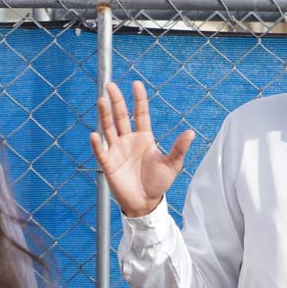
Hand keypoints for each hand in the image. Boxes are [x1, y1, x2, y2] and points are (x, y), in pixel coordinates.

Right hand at [89, 80, 194, 217]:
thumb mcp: (172, 165)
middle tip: (111, 85)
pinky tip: (95, 134)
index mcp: (144, 138)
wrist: (145, 202)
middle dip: (116, 101)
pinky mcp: (108, 164)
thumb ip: (179, 149)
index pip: (140, 114)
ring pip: (109, 128)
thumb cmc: (158, 182)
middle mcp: (129, 140)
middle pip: (121, 116)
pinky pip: (101, 152)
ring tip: (102, 100)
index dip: (139, 99)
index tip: (136, 84)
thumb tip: (191, 132)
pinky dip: (97, 144)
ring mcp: (117, 150)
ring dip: (105, 115)